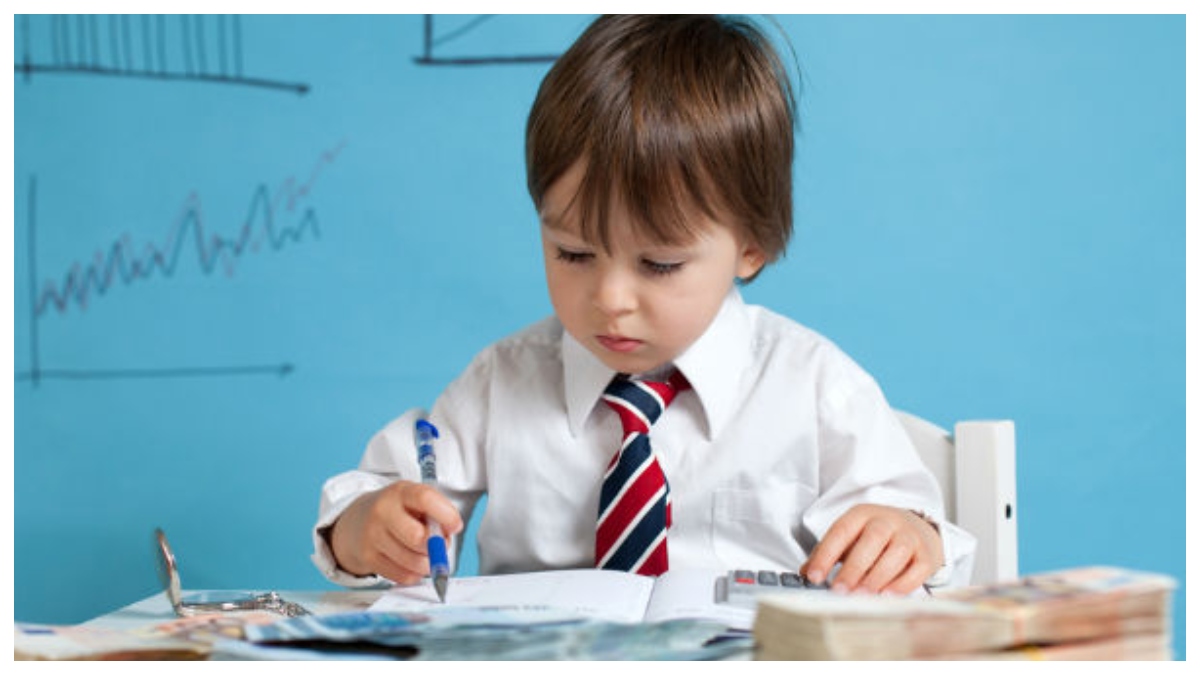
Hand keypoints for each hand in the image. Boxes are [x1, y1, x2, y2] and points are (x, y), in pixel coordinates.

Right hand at [328, 480, 463, 584]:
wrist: (357, 520)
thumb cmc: (397, 510)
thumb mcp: (415, 499)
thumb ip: (437, 510)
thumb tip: (450, 531)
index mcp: (400, 492)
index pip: (425, 499)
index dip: (446, 515)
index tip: (455, 526)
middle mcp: (382, 512)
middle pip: (418, 537)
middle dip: (436, 546)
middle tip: (440, 544)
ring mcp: (372, 536)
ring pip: (413, 562)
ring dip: (428, 563)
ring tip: (426, 554)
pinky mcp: (368, 558)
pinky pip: (403, 576)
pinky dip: (415, 573)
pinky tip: (412, 562)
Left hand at [800, 504, 942, 595]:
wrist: (917, 527)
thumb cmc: (875, 536)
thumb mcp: (850, 536)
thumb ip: (827, 553)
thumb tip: (805, 574)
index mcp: (862, 514)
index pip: (841, 531)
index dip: (826, 554)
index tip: (813, 577)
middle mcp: (887, 521)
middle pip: (872, 539)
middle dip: (854, 567)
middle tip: (839, 590)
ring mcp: (910, 536)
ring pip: (896, 554)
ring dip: (877, 577)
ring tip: (861, 596)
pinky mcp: (927, 555)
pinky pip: (917, 570)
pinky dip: (902, 585)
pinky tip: (886, 597)